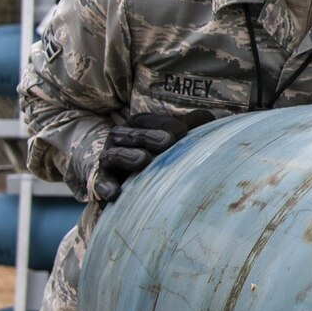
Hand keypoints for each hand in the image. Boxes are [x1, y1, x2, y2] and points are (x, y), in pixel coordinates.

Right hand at [93, 110, 216, 202]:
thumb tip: (210, 117)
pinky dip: (105, 186)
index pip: (146, 121)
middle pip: (129, 135)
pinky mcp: (103, 183)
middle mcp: (120, 141)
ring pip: (113, 155)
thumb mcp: (174, 139)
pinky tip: (113, 193)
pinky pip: (100, 183)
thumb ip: (191, 126)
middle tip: (167, 141)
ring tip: (143, 160)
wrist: (131, 186)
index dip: (164, 124)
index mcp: (136, 126)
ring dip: (127, 157)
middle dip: (147, 136)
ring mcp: (109, 162)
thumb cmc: (160, 156)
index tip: (182, 131)